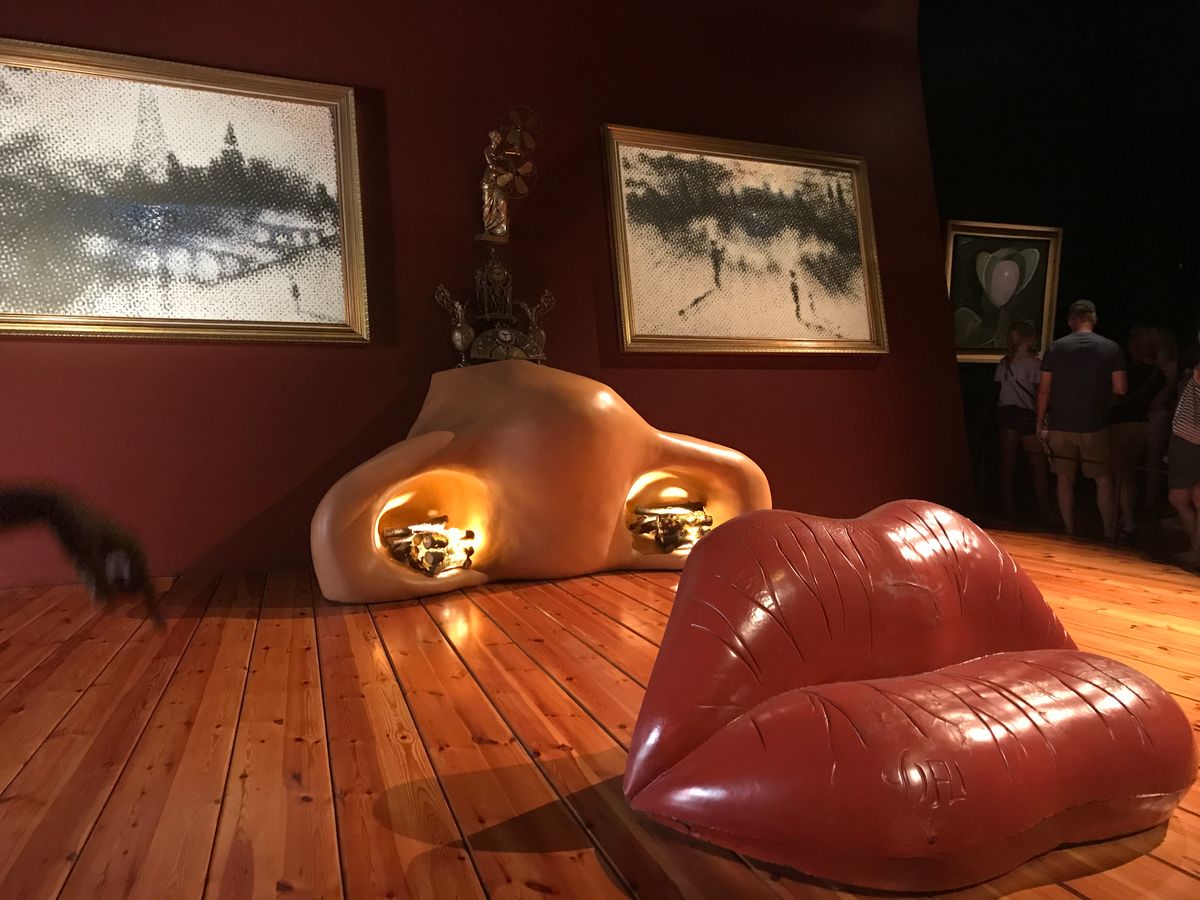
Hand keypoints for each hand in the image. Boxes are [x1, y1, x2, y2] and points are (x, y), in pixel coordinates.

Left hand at [55, 500, 157, 615]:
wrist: (62, 506)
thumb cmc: (76, 530)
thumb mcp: (85, 558)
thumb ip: (97, 582)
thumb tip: (108, 607)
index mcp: (134, 550)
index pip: (146, 587)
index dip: (154, 610)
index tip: (161, 632)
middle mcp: (133, 552)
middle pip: (129, 589)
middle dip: (111, 591)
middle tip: (89, 580)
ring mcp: (122, 553)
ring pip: (115, 583)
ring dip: (99, 583)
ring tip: (81, 564)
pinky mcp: (110, 552)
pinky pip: (107, 576)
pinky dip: (94, 576)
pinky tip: (81, 560)